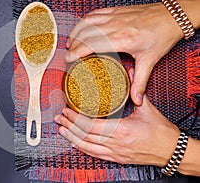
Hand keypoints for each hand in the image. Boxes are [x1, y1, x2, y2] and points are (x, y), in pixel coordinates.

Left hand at [54, 95, 180, 165]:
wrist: (171, 151)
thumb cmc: (161, 133)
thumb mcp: (148, 109)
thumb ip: (136, 90)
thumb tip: (130, 73)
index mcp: (121, 130)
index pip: (90, 125)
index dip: (76, 119)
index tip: (67, 111)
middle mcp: (115, 144)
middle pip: (85, 136)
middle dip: (69, 126)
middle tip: (59, 118)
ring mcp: (115, 153)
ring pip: (87, 147)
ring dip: (72, 138)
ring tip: (61, 130)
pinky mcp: (116, 158)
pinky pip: (95, 154)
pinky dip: (83, 148)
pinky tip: (75, 143)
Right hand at [66, 3, 182, 105]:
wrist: (171, 16)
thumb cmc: (162, 35)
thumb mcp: (150, 61)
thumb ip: (140, 82)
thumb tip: (136, 99)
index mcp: (121, 39)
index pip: (91, 44)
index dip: (76, 52)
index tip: (68, 59)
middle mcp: (115, 26)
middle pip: (85, 34)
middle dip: (73, 44)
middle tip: (68, 54)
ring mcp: (114, 16)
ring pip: (87, 22)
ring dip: (76, 31)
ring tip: (70, 42)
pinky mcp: (116, 10)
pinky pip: (94, 13)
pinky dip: (84, 20)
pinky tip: (82, 27)